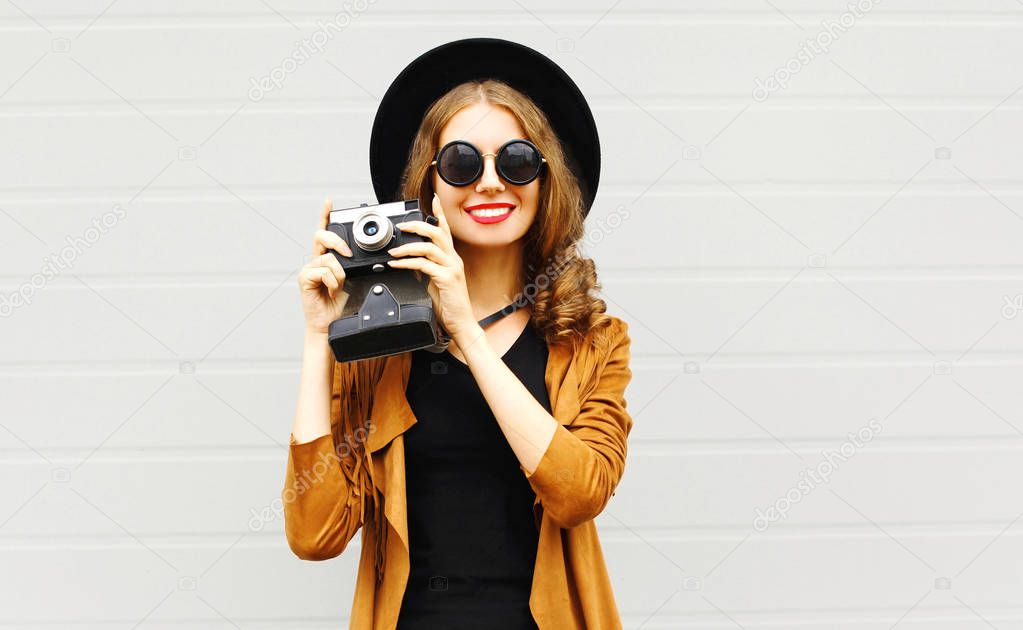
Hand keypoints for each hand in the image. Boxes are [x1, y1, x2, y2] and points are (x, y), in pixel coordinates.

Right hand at [298, 199, 353, 334]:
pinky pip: (322, 271)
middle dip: (337, 241)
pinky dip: (332, 281)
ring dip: (339, 273)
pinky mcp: (304, 278)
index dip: (325, 216)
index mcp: (327, 258)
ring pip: (327, 257)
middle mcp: (316, 260)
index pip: (325, 232)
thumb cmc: (339, 303)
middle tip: (348, 254)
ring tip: (338, 286)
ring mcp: (309, 269)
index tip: (329, 202)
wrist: (328, 323)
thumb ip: (353, 266)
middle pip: (321, 236)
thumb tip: (362, 258)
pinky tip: (330, 291)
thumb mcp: (352, 280)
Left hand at [386, 194, 476, 340]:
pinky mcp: (446, 279)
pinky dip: (407, 263)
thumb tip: (410, 261)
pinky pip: (424, 265)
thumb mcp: (435, 282)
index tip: (433, 198)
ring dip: (408, 246)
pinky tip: (396, 265)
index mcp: (451, 258)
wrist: (461, 324)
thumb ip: (426, 269)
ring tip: (393, 251)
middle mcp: (453, 260)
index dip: (439, 213)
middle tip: (401, 226)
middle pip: (437, 232)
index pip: (446, 230)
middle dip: (417, 226)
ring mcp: (451, 268)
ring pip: (430, 247)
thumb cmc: (449, 305)